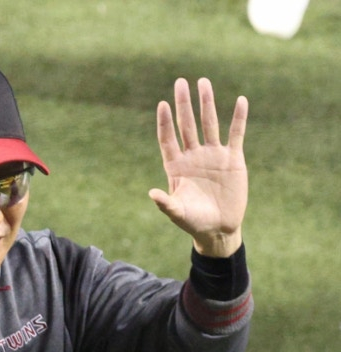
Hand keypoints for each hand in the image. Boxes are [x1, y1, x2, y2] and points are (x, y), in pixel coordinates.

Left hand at [148, 78, 247, 257]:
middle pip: (187, 125)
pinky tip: (240, 101)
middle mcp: (193, 156)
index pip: (168, 139)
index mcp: (177, 167)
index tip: (163, 104)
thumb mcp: (178, 213)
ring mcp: (213, 156)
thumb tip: (151, 193)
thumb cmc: (194, 222)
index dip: (165, 122)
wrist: (219, 229)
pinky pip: (236, 134)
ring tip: (203, 82)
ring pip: (209, 123)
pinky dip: (238, 118)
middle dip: (184, 104)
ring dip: (206, 103)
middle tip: (180, 82)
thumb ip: (165, 203)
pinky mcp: (232, 159)